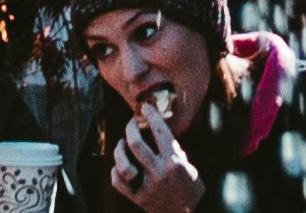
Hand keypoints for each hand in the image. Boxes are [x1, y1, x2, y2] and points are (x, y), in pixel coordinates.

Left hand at [108, 92, 197, 212]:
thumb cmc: (190, 187)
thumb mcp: (187, 164)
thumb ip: (171, 148)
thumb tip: (156, 127)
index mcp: (174, 162)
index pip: (160, 131)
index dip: (151, 115)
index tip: (145, 107)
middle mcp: (159, 173)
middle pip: (136, 143)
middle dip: (130, 128)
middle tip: (131, 123)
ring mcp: (147, 187)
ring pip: (122, 164)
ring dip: (119, 150)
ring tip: (122, 143)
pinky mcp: (138, 199)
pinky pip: (118, 182)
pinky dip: (116, 171)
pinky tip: (120, 165)